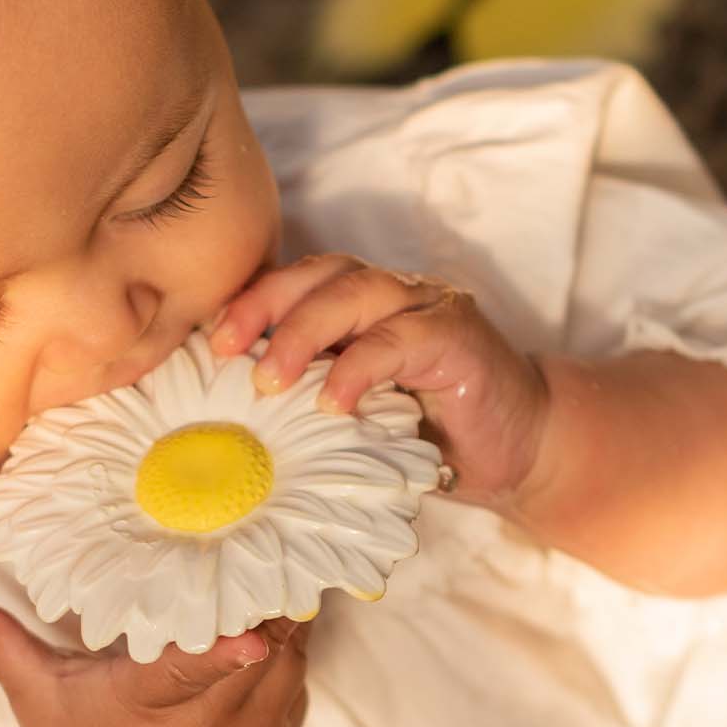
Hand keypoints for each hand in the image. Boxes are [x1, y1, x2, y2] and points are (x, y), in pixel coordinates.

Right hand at [0, 594, 310, 726]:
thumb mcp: (33, 693)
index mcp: (138, 711)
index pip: (185, 676)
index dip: (222, 653)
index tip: (251, 631)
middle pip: (252, 668)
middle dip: (267, 614)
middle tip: (270, 556)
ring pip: (287, 675)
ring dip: (289, 630)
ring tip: (281, 576)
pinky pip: (298, 693)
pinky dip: (296, 658)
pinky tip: (287, 619)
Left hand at [209, 253, 549, 507]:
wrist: (519, 451)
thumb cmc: (428, 438)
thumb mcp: (355, 418)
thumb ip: (306, 402)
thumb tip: (227, 424)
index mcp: (359, 305)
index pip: (296, 282)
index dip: (250, 301)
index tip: (207, 340)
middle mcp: (392, 293)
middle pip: (320, 274)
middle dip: (264, 307)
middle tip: (226, 352)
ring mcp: (428, 308)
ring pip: (355, 294)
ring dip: (304, 333)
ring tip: (269, 381)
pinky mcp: (459, 337)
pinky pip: (400, 339)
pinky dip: (360, 367)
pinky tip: (332, 403)